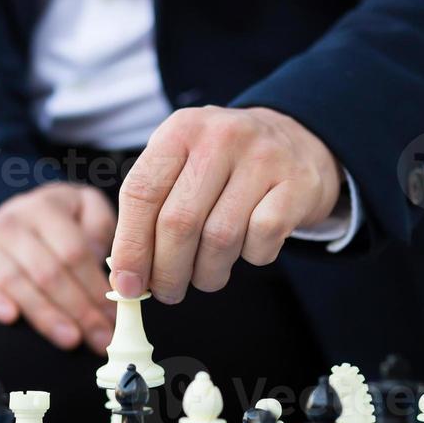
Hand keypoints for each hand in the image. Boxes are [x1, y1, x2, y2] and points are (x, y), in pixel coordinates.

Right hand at [0, 182, 116, 352]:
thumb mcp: (85, 209)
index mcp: (47, 206)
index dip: (95, 288)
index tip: (113, 318)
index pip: (74, 252)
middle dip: (78, 310)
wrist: (10, 217)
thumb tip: (108, 267)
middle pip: (48, 271)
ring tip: (69, 339)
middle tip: (98, 340)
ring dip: (45, 314)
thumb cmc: (56, 223)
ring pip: (15, 280)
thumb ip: (103, 228)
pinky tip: (10, 318)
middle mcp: (12, 219)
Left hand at [109, 106, 342, 302]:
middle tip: (168, 292)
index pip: (141, 193)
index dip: (130, 247)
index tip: (126, 285)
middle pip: (179, 222)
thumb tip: (127, 276)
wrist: (297, 141)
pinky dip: (251, 257)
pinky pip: (262, 238)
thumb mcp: (184, 165)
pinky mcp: (297, 184)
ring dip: (207, 273)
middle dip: (167, 271)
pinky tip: (248, 251)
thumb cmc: (226, 164)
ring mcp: (263, 158)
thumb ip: (151, 210)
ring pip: (220, 238)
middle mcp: (221, 136)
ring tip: (206, 277)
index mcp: (181, 130)